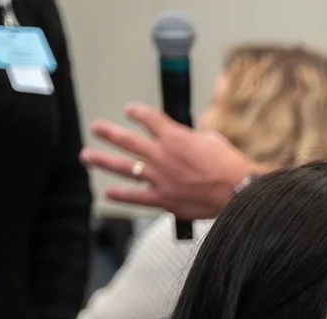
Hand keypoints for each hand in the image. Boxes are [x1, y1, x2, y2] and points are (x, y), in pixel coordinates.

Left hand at [82, 103, 255, 223]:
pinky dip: (122, 195)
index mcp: (175, 137)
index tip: (129, 110)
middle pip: (128, 141)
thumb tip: (186, 138)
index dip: (137, 113)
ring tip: (87, 157)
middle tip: (95, 128)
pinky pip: (137, 197)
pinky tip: (108, 193)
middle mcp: (162, 156)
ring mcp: (160, 178)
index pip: (149, 119)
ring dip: (104, 161)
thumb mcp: (212, 140)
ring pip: (125, 167)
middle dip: (109, 133)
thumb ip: (192, 138)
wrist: (239, 191)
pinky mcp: (165, 199)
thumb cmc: (231, 166)